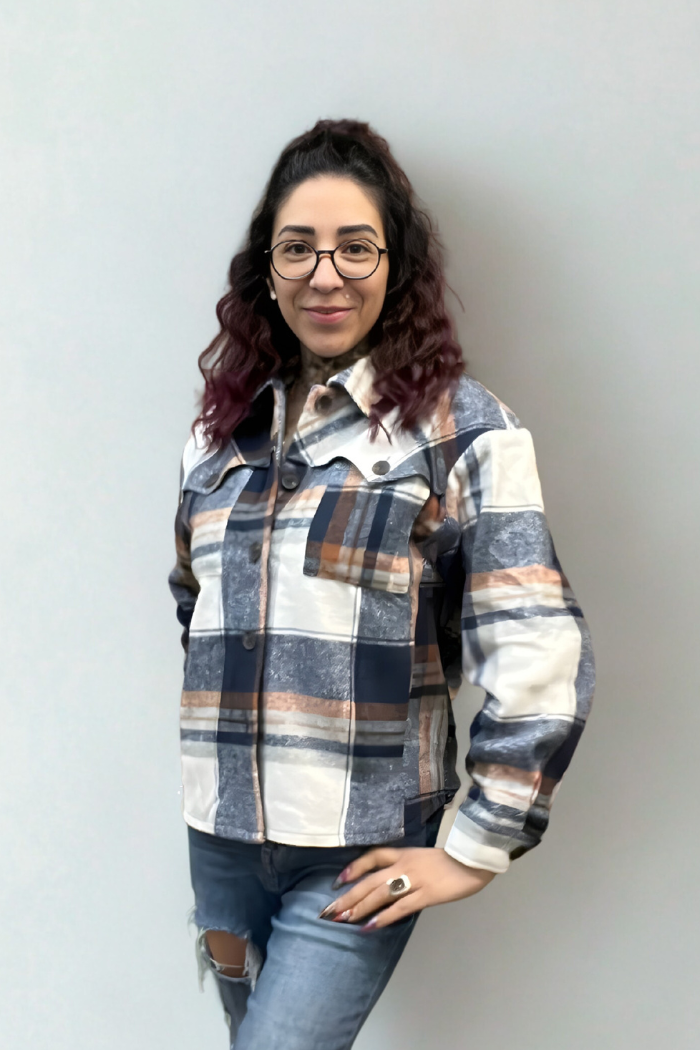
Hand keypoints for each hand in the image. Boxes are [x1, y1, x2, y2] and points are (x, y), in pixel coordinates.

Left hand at [318, 846, 495, 930]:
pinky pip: (399, 907)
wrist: (474, 858)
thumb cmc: (453, 859)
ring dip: (359, 907)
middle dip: (348, 896)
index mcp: (405, 853)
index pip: (372, 856)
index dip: (353, 868)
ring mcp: (414, 879)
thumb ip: (409, 868)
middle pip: (369, 879)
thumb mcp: (425, 858)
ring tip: (343, 919)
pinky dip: (382, 918)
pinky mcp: (426, 894)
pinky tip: (369, 927)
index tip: (337, 880)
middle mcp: (404, 864)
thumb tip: (392, 883)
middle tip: (329, 910)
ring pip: (379, 894)